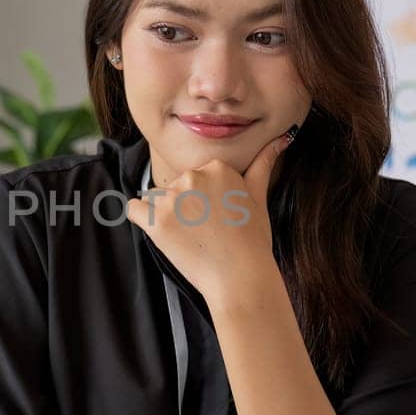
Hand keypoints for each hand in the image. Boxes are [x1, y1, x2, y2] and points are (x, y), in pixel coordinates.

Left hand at [124, 132, 293, 307]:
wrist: (240, 277)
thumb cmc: (252, 240)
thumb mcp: (259, 196)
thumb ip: (263, 163)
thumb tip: (282, 138)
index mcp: (215, 167)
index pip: (196, 177)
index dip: (203, 200)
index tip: (216, 217)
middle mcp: (191, 176)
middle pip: (175, 187)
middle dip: (185, 207)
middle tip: (206, 230)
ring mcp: (171, 198)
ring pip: (155, 199)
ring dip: (165, 215)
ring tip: (190, 236)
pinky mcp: (154, 220)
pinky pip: (133, 209)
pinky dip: (140, 219)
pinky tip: (161, 232)